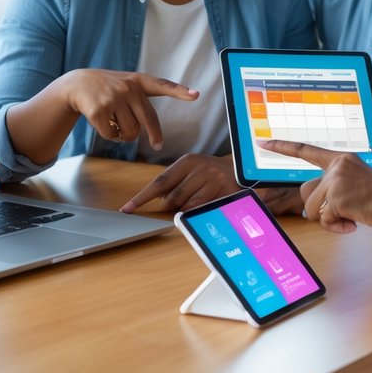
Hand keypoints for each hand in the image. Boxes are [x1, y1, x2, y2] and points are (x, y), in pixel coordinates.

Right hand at [63, 69, 197, 149]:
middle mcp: (128, 88)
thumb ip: (142, 100)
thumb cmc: (108, 88)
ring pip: (130, 132)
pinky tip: (103, 124)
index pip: (163, 85)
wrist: (78, 83)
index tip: (196, 95)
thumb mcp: (127, 84)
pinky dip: (110, 136)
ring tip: (116, 123)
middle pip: (148, 121)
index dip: (180, 91)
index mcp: (139, 81)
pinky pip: (112, 136)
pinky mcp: (99, 110)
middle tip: (158, 145)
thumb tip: (152, 132)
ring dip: (124, 135)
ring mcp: (113, 98)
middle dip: (154, 136)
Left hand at [121, 154, 236, 212]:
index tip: (128, 208)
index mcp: (188, 161)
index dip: (142, 197)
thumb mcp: (193, 172)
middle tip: (182, 201)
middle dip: (171, 205)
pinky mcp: (224, 191)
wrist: (243, 171)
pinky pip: (202, 209)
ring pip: (187, 205)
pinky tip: (206, 203)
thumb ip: (174, 182)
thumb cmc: (211, 174)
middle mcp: (201, 167)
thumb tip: (156, 199)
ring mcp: (214, 179)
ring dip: (186, 208)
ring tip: (198, 198)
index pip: (159, 182)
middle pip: (173, 197)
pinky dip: (199, 211)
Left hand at [259, 140, 371, 233]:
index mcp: (340, 159)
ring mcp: (335, 180)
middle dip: (317, 207)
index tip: (263, 142)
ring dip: (327, 219)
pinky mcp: (336, 197)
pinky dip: (336, 227)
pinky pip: (325, 219)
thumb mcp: (353, 181)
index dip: (282, 147)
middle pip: (305, 192)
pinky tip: (352, 222)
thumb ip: (333, 185)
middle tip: (338, 212)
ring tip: (348, 217)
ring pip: (312, 209)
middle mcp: (336, 166)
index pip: (306, 150)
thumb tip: (312, 206)